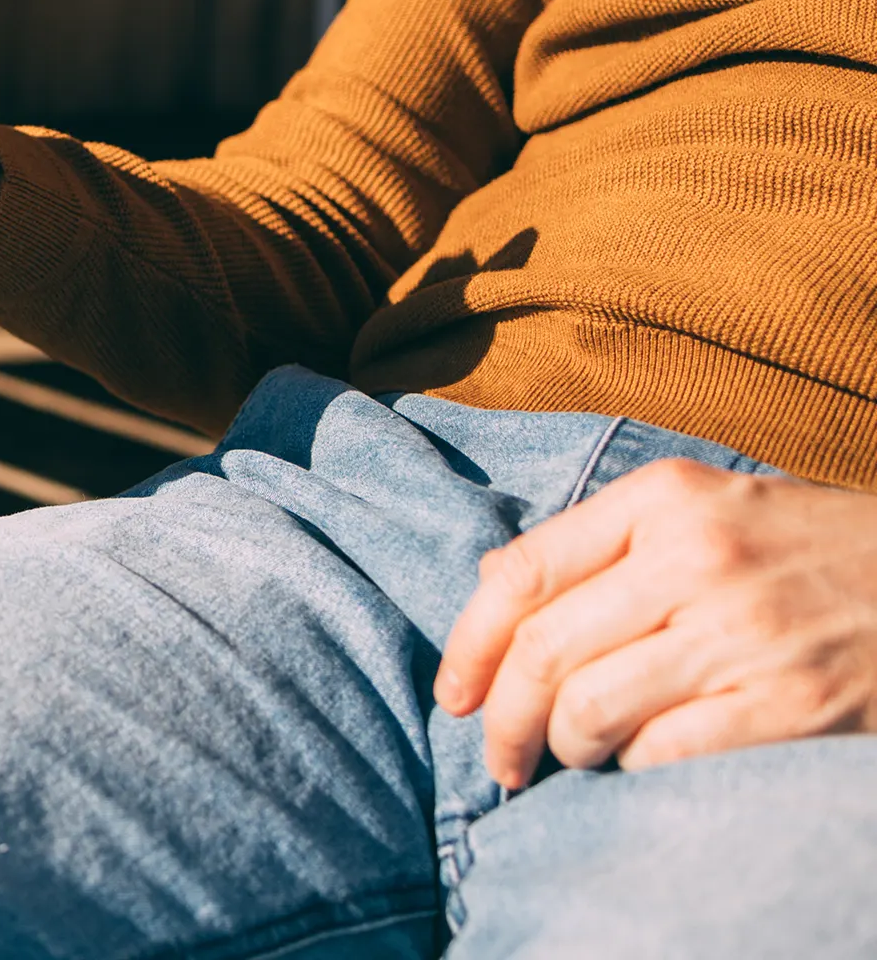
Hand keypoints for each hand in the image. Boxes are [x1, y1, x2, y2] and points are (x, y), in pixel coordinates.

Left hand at [435, 458, 876, 787]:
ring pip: (591, 708)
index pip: (523, 571)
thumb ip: (609, 539)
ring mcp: (742, 634)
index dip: (470, 643)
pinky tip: (640, 764)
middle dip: (503, 717)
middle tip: (498, 756)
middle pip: (544, 650)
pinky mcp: (788, 706)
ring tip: (572, 757)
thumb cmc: (813, 549)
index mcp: (664, 499)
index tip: (456, 693)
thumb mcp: (712, 507)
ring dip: (564, 749)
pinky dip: (634, 769)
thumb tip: (496, 582)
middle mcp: (694, 558)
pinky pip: (664, 753)